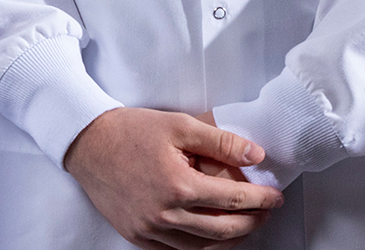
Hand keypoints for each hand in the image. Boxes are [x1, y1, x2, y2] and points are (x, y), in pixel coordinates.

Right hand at [62, 107, 285, 249]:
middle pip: (222, 231)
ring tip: (244, 227)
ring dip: (229, 241)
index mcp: (179, 186)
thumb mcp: (180, 125)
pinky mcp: (137, 236)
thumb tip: (256, 156)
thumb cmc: (132, 131)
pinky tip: (210, 237)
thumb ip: (222, 142)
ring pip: (201, 248)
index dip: (261, 201)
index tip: (275, 198)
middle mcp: (164, 214)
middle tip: (265, 214)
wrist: (88, 144)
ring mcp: (149, 230)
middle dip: (251, 224)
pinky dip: (199, 248)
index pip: (234, 201)